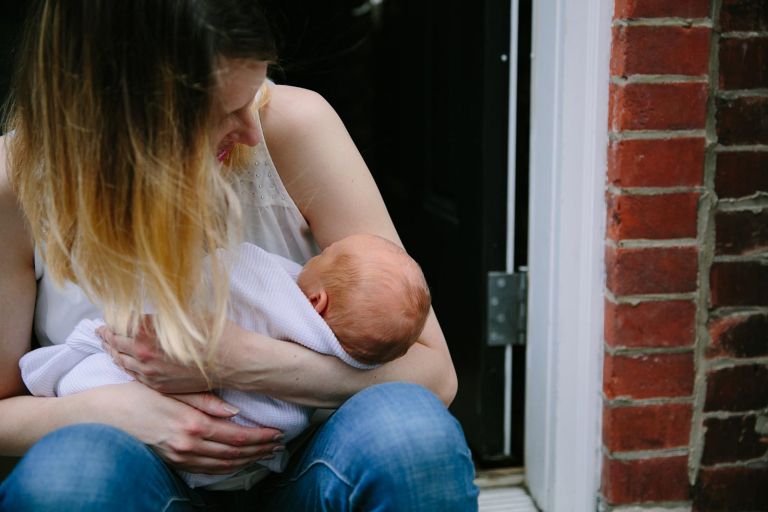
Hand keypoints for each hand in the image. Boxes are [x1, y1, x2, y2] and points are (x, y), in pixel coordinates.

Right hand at [85, 382, 284, 473]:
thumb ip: (205, 401)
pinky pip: (207, 470)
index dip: (261, 436)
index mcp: (191, 424)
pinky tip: (238, 463)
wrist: (100, 418)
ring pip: (223, 465)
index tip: (278, 433)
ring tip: (266, 454)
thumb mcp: (171, 391)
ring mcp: (179, 458)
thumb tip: (235, 412)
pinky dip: (227, 468)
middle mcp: (188, 446)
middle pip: (234, 453)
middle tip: (280, 445)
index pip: (237, 436)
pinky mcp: (172, 462)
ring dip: (248, 460)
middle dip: (260, 450)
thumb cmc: (135, 396)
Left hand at [97, 316, 214, 393]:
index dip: (110, 317)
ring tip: (107, 344)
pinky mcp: (159, 385)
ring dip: (113, 351)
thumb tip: (144, 312)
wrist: (236, 362)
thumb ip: (160, 316)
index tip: (107, 314)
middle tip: (100, 329)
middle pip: (115, 342)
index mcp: (147, 332)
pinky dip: (126, 365)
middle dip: (107, 334)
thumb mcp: (187, 315)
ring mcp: (150, 373)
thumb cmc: (217, 334)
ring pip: (122, 360)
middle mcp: (144, 354)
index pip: (117, 323)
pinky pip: (135, 375)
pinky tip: (125, 361)